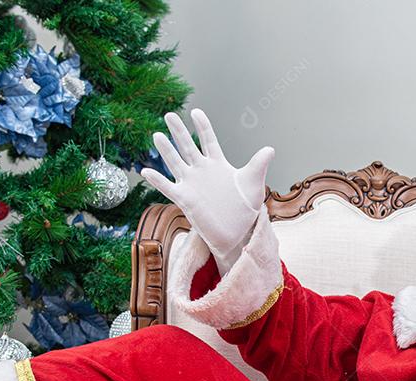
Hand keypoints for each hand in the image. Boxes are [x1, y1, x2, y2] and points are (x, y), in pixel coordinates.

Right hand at [140, 108, 274, 274]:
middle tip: (169, 115)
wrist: (238, 232)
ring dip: (166, 150)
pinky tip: (146, 171)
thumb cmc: (246, 208)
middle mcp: (202, 170)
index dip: (202, 126)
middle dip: (179, 131)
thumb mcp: (253, 184)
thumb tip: (270, 149)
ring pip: (175, 163)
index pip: (208, 140)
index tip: (196, 112)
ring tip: (157, 135)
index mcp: (218, 164)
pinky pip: (168, 187)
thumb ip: (258, 165)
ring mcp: (192, 184)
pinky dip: (157, 180)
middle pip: (187, 146)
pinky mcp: (185, 199)